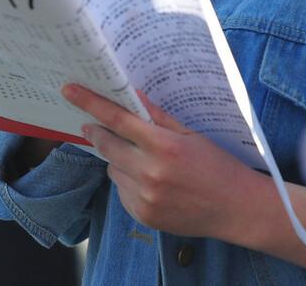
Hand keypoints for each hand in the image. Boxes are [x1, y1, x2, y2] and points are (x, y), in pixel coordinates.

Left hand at [63, 83, 260, 240]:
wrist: (235, 208)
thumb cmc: (218, 166)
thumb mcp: (191, 135)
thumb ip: (159, 118)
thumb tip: (134, 96)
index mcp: (165, 146)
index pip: (118, 119)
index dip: (92, 103)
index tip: (70, 91)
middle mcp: (150, 173)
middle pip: (107, 145)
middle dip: (97, 133)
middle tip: (92, 126)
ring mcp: (144, 197)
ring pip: (113, 170)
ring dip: (118, 160)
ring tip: (143, 160)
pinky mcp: (142, 215)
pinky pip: (122, 192)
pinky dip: (128, 182)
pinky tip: (151, 182)